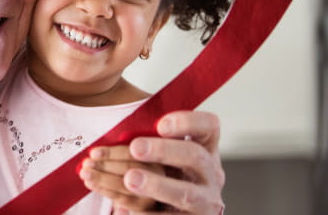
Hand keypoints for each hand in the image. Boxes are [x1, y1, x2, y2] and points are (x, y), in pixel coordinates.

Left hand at [79, 145, 163, 211]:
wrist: (145, 191)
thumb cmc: (133, 166)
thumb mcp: (132, 154)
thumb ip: (120, 150)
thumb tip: (96, 151)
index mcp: (156, 154)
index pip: (134, 152)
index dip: (111, 153)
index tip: (94, 153)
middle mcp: (159, 173)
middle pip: (130, 168)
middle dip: (104, 165)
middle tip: (87, 163)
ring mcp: (153, 191)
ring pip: (124, 184)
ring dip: (100, 177)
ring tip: (86, 173)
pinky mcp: (144, 205)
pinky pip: (121, 198)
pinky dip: (103, 190)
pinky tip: (92, 184)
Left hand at [95, 110, 224, 213]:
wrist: (176, 212)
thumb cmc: (164, 174)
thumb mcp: (164, 154)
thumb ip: (150, 141)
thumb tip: (118, 132)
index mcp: (204, 148)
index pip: (208, 126)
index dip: (187, 122)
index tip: (160, 124)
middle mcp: (209, 173)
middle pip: (194, 156)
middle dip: (164, 150)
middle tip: (136, 148)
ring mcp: (204, 201)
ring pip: (185, 193)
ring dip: (156, 185)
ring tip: (130, 179)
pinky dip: (146, 214)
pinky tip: (124, 208)